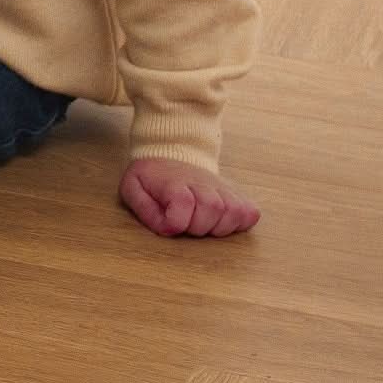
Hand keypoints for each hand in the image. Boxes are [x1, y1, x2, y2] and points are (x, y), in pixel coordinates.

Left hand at [121, 156, 259, 237]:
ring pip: (234, 212)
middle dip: (198, 227)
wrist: (173, 153)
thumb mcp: (133, 188)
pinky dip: (240, 223)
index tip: (168, 224)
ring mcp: (223, 188)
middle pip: (212, 208)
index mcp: (174, 182)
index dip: (176, 222)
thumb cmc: (152, 178)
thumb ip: (143, 208)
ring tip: (203, 224)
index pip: (183, 203)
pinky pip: (250, 213)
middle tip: (186, 224)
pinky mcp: (237, 195)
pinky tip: (222, 221)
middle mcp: (203, 183)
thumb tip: (167, 229)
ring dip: (219, 227)